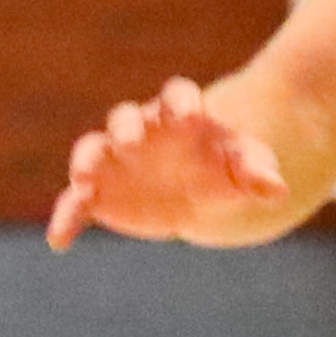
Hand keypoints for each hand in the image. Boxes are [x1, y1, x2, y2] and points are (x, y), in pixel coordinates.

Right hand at [45, 77, 288, 250]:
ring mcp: (115, 159)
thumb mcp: (247, 167)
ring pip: (93, 151)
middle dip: (127, 129)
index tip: (188, 114)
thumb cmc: (225, 170)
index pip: (177, 96)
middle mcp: (141, 130)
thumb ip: (258, 172)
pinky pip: (76, 202)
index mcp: (180, 114)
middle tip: (132, 143)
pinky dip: (66, 218)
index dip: (181, 102)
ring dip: (87, 162)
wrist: (199, 192)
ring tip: (83, 179)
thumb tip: (276, 189)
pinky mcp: (99, 192)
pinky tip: (59, 240)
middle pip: (126, 118)